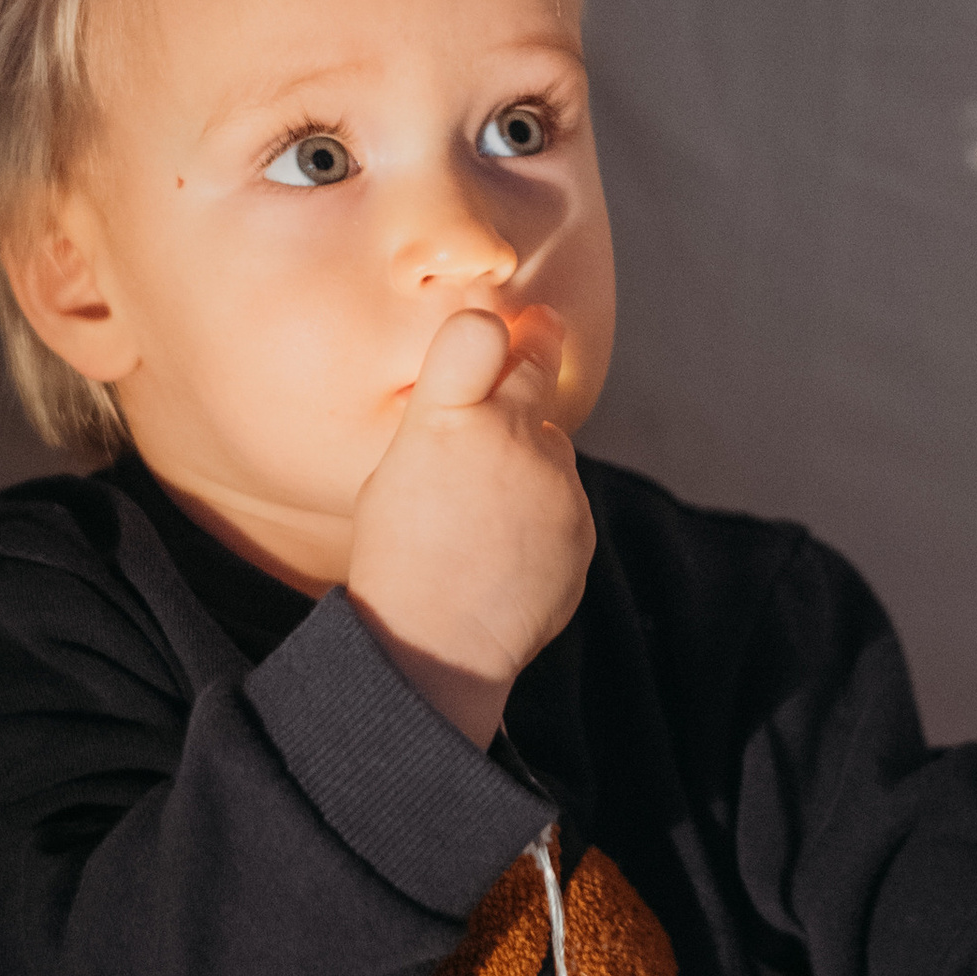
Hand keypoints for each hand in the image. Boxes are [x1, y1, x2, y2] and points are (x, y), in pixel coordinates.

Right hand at [348, 305, 594, 748]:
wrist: (435, 647)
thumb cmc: (396, 559)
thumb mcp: (394, 473)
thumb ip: (445, 422)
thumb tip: (481, 394)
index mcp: (444, 421)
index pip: (482, 332)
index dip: (493, 328)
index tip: (500, 328)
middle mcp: (508, 439)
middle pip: (538, 362)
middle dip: (538, 347)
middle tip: (541, 332)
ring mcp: (554, 483)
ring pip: (552, 441)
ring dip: (532, 455)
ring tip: (487, 511)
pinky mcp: (582, 524)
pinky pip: (565, 497)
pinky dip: (544, 511)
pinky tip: (507, 549)